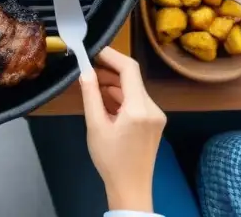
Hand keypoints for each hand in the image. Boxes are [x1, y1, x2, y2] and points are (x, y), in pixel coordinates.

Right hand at [80, 47, 164, 211]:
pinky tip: (104, 100)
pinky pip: (137, 101)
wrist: (131, 188)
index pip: (129, 69)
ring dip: (113, 84)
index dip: (111, 55)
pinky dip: (120, 97)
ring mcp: (156, 115)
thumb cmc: (110, 159)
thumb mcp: (95, 126)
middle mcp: (152, 108)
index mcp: (139, 108)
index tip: (93, 51)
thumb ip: (90, 95)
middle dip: (109, 70)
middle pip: (131, 78)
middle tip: (86, 69)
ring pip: (133, 89)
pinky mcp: (154, 122)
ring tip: (91, 85)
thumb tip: (84, 70)